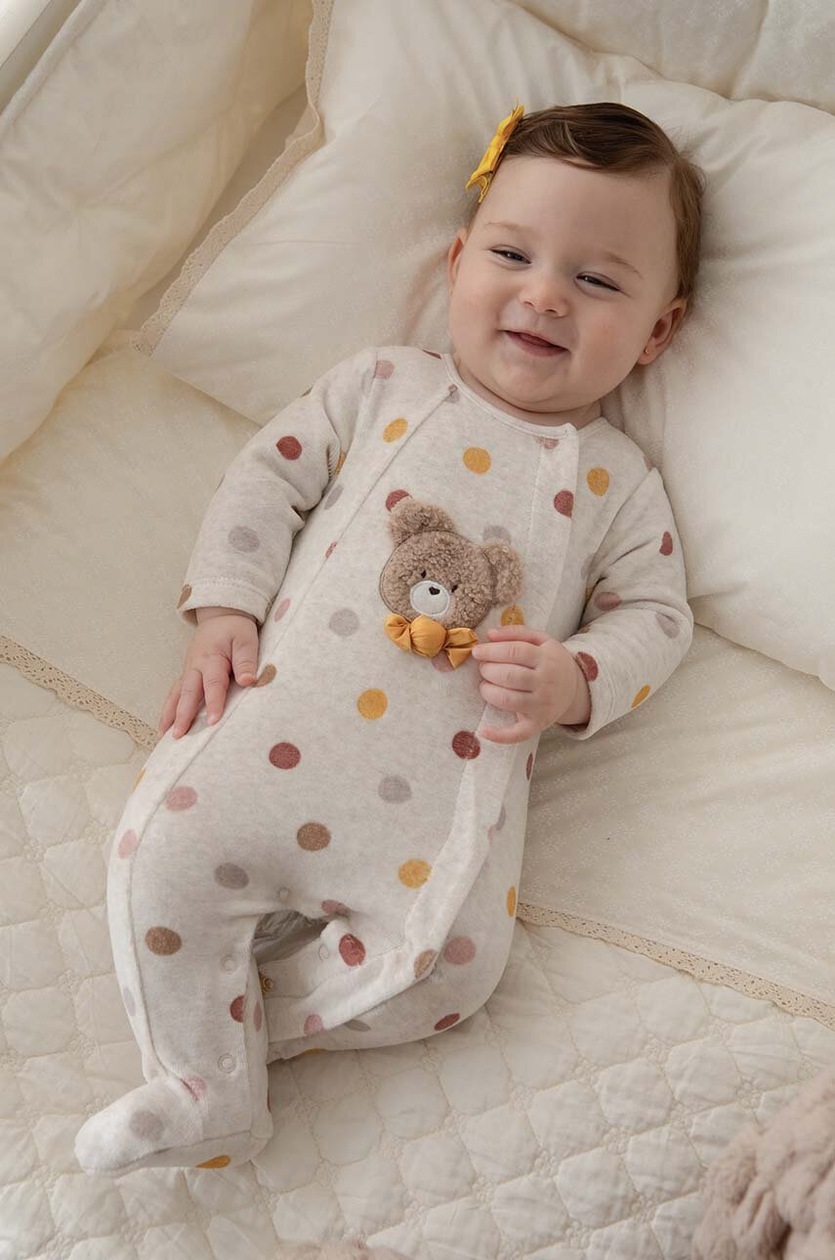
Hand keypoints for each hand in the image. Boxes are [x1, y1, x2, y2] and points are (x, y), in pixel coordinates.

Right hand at [158, 608, 259, 738]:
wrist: (221, 616)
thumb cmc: (235, 630)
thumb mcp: (246, 640)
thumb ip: (246, 661)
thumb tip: (248, 681)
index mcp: (212, 658)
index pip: (213, 684)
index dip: (213, 703)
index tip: (213, 721)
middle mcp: (195, 666)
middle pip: (188, 693)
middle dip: (183, 715)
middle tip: (179, 736)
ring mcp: (188, 670)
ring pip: (176, 694)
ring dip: (169, 715)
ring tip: (164, 736)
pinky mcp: (186, 674)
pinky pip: (175, 693)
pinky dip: (168, 709)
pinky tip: (164, 725)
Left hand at [471, 625, 590, 743]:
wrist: (575, 689)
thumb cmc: (551, 662)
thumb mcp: (542, 641)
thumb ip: (517, 633)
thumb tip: (489, 634)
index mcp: (547, 658)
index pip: (515, 651)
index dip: (492, 651)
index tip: (477, 651)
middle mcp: (546, 682)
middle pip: (509, 675)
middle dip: (488, 670)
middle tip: (483, 668)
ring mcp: (542, 705)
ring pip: (509, 700)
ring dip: (488, 691)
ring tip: (485, 685)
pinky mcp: (537, 724)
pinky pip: (518, 733)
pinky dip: (500, 735)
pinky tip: (484, 731)